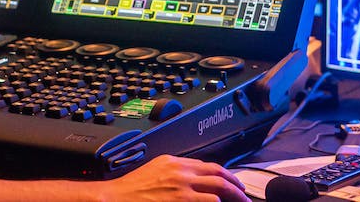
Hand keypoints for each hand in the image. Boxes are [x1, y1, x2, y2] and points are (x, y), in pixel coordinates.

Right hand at [100, 155, 248, 201]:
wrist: (115, 198)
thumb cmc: (131, 190)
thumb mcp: (155, 171)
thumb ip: (174, 172)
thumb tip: (193, 178)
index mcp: (174, 162)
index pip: (208, 165)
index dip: (225, 174)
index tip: (233, 182)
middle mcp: (181, 171)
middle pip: (219, 174)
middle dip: (236, 185)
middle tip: (245, 194)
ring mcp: (182, 187)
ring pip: (219, 187)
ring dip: (235, 196)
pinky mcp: (182, 201)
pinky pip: (210, 201)